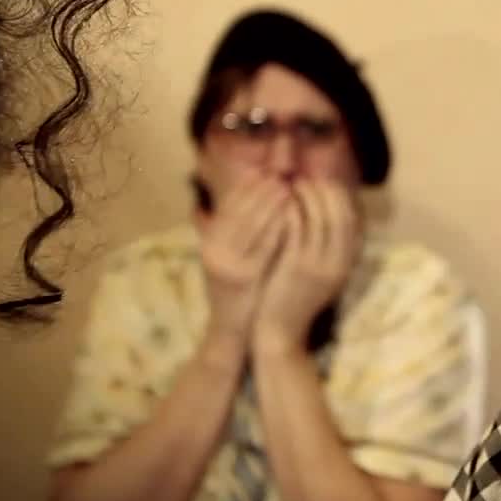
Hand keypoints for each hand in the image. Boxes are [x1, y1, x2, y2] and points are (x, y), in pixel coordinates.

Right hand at [197, 174, 289, 340]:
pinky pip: (263, 247)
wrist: (229, 329)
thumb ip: (239, 230)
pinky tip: (291, 217)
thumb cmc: (237, 290)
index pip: (227, 206)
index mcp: (209, 242)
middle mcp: (213, 250)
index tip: (265, 171)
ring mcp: (226, 264)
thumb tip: (256, 196)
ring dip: (269, 204)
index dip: (246, 187)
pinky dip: (276, 228)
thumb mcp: (231, 256)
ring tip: (287, 188)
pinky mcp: (243, 277)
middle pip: (238, 211)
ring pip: (249, 225)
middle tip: (280, 175)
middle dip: (260, 190)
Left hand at [255, 181, 360, 353]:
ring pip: (317, 216)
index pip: (349, 217)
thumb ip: (328, 247)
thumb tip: (326, 212)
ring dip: (304, 195)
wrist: (281, 332)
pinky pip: (297, 228)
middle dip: (320, 189)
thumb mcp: (321, 274)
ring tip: (288, 185)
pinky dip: (290, 209)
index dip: (335, 194)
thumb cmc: (295, 299)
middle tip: (302, 178)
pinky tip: (279, 202)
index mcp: (347, 262)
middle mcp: (338, 261)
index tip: (319, 181)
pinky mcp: (296, 267)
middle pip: (337, 212)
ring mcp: (319, 264)